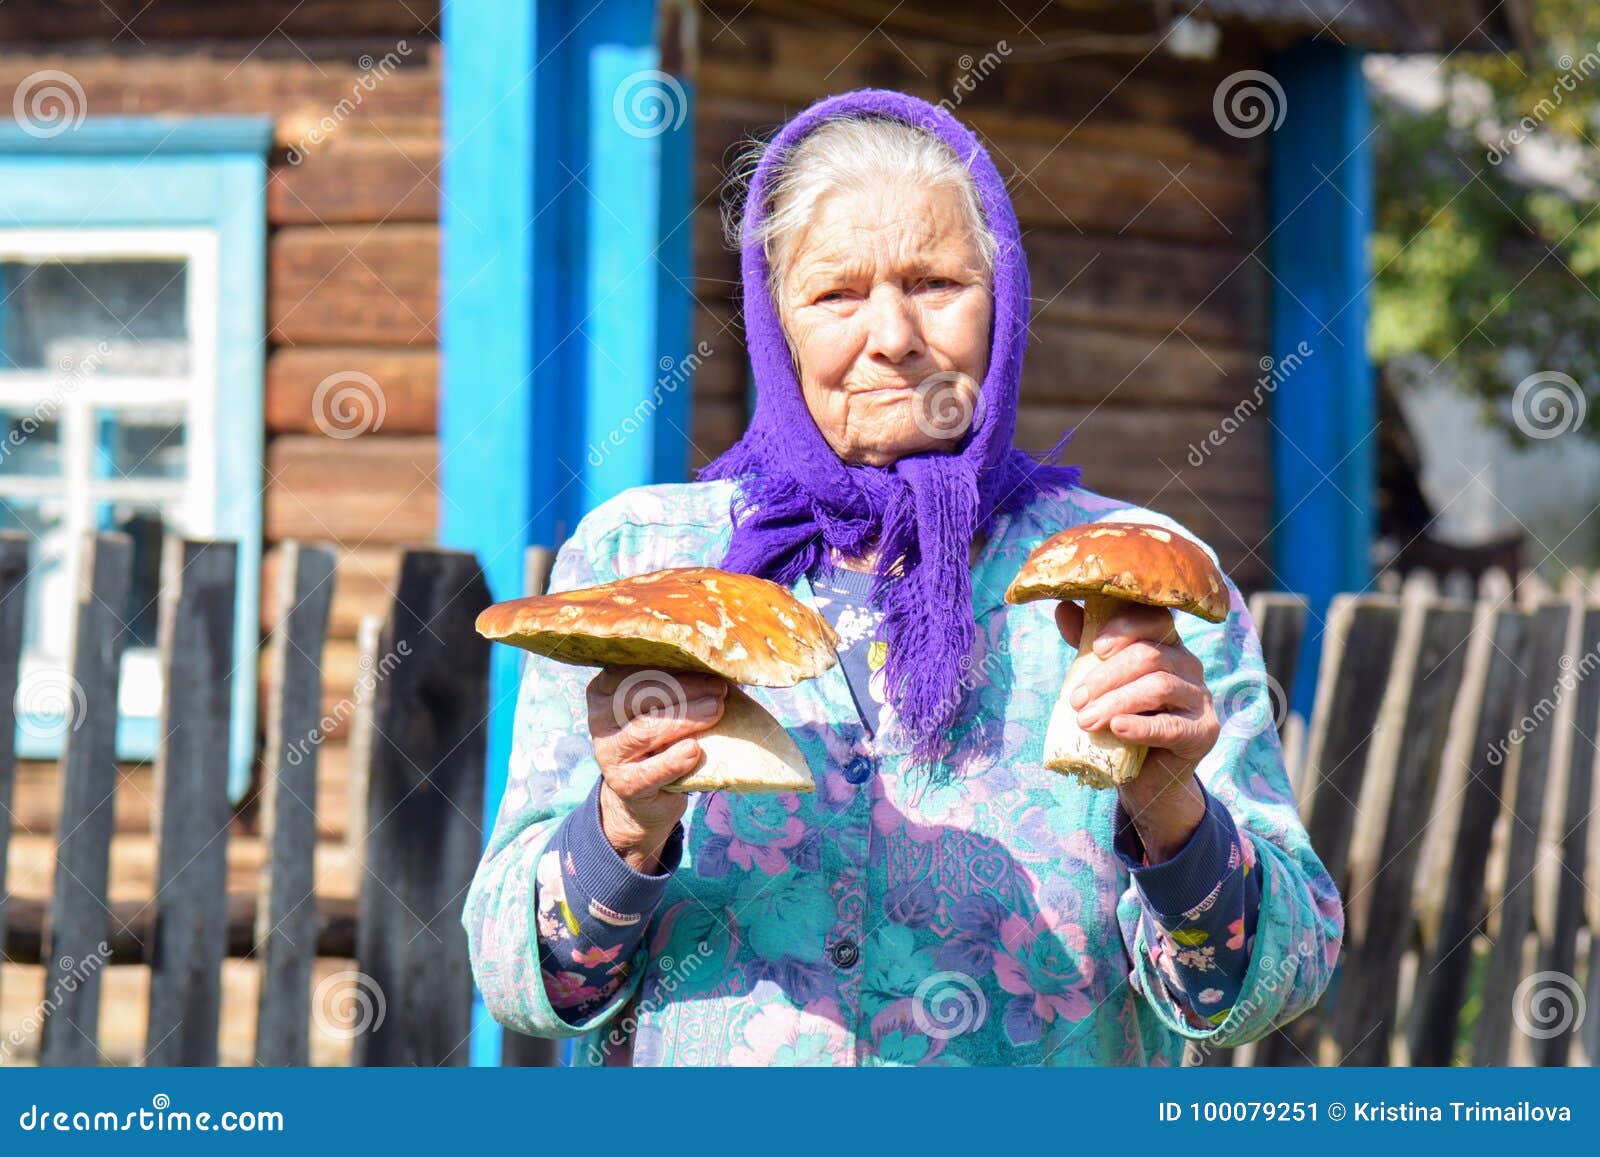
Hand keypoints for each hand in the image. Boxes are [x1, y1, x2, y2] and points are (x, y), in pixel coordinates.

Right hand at [586, 666, 728, 872]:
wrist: (644, 794)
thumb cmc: (659, 740)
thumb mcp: (662, 708)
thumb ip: (678, 687)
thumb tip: (721, 666)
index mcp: (605, 691)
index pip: (633, 669)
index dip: (671, 665)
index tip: (705, 663)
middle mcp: (600, 720)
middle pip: (639, 695)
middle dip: (684, 689)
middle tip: (719, 689)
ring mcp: (609, 754)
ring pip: (645, 730)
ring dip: (685, 719)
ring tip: (716, 711)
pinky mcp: (623, 784)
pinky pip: (650, 771)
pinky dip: (674, 760)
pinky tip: (694, 751)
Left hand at [1054, 602, 1218, 862]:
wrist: (1146, 775)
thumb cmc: (1123, 718)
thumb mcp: (1103, 680)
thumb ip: (1088, 644)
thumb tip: (1063, 606)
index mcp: (1167, 646)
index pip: (1156, 620)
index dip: (1127, 627)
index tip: (1098, 647)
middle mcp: (1189, 665)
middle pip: (1150, 656)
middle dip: (1106, 677)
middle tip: (1074, 701)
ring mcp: (1200, 699)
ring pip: (1158, 687)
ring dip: (1115, 702)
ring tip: (1085, 721)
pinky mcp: (1203, 732)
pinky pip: (1171, 727)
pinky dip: (1141, 727)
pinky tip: (1117, 728)